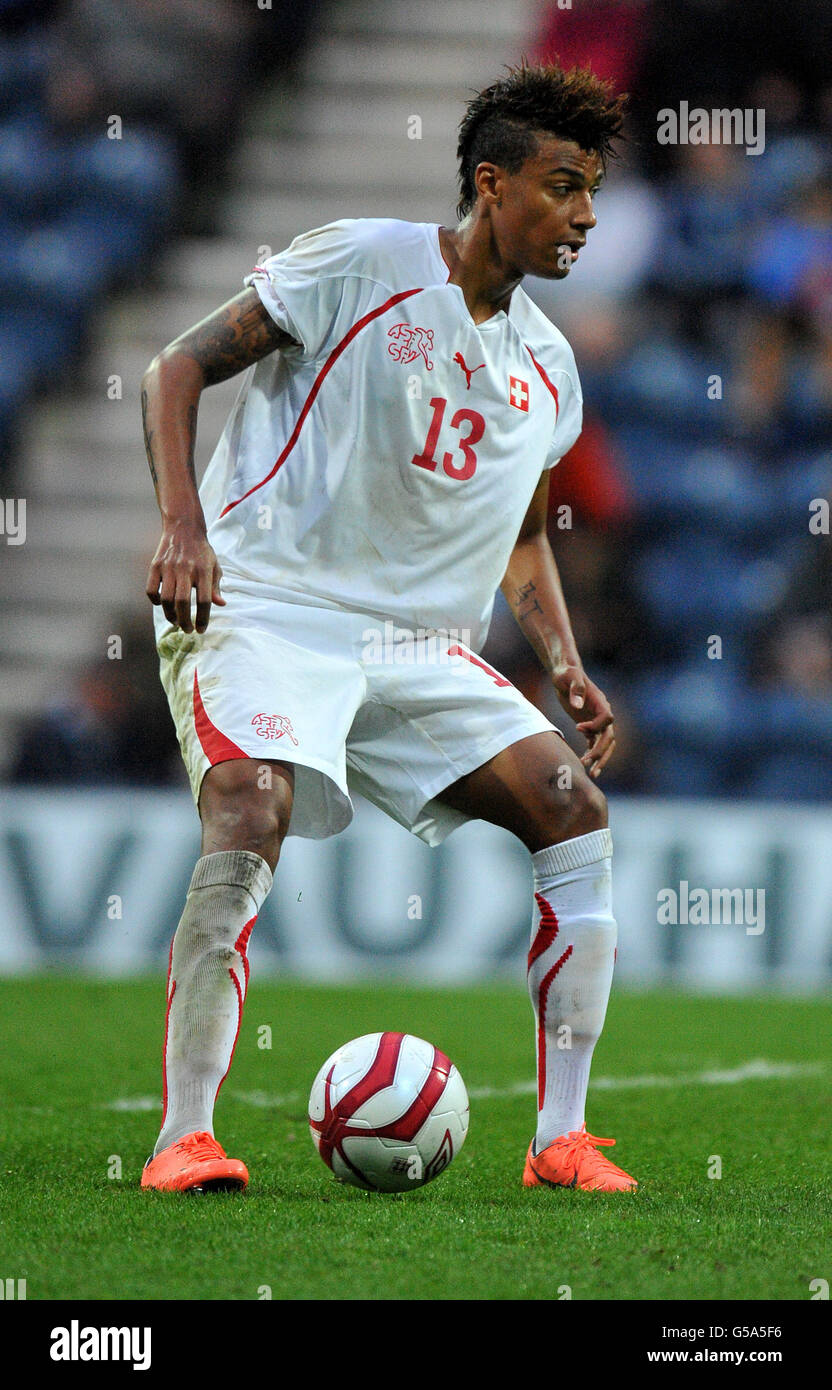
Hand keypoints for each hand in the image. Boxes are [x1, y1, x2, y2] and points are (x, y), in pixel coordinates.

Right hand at [146, 520, 225, 633]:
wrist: (183, 527)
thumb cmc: (201, 551)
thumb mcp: (214, 566)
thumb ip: (216, 586)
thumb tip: (221, 604)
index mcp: (203, 571)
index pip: (204, 601)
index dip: (203, 618)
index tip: (201, 629)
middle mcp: (186, 569)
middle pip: (183, 602)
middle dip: (185, 621)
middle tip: (187, 629)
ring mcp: (169, 567)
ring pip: (166, 599)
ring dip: (170, 615)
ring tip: (176, 621)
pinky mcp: (155, 565)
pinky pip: (151, 589)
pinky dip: (155, 601)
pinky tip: (162, 605)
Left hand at [550, 664, 615, 779]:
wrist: (564, 673)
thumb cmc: (566, 673)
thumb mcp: (569, 677)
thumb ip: (576, 688)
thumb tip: (577, 705)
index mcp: (600, 702)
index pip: (607, 718)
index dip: (595, 726)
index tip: (578, 728)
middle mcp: (602, 713)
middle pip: (609, 736)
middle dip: (601, 752)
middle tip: (588, 765)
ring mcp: (597, 721)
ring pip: (605, 744)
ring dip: (600, 759)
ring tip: (592, 774)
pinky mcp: (589, 725)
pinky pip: (594, 743)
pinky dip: (591, 754)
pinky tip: (585, 766)